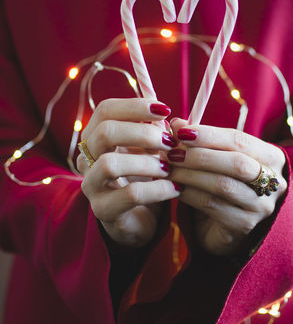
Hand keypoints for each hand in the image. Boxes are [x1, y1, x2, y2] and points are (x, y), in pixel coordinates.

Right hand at [76, 98, 179, 248]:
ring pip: (110, 164)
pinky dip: (157, 189)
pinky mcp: (103, 210)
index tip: (164, 109)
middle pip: (105, 132)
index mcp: (96, 137)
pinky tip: (175, 189)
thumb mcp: (150, 149)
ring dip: (147, 163)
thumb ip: (155, 131)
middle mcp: (86, 158)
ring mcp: (91, 185)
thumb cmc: (144, 176)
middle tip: (169, 142)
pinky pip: (129, 194)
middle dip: (142, 133)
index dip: (134, 106)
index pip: (105, 110)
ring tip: (169, 168)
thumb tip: (167, 116)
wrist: (139, 218)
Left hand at [168, 118, 286, 255]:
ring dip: (190, 174)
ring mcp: (262, 206)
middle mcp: (275, 181)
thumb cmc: (222, 180)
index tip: (181, 131)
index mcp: (271, 156)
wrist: (225, 225)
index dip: (209, 134)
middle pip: (236, 163)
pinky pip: (213, 206)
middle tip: (172, 153)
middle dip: (199, 155)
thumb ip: (199, 140)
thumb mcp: (215, 157)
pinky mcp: (244, 225)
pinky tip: (175, 188)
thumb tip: (176, 124)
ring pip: (223, 185)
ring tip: (169, 169)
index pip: (239, 140)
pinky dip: (189, 194)